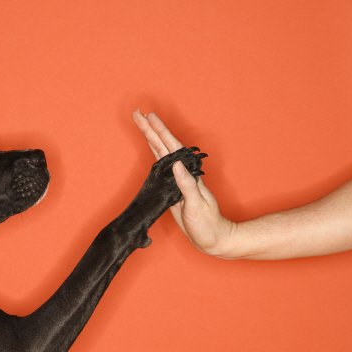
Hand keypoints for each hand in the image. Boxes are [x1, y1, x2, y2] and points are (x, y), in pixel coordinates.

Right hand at [132, 110, 235, 256]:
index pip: (171, 148)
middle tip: (138, 113)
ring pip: (160, 152)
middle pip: (163, 145)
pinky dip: (153, 152)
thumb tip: (176, 165)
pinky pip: (159, 165)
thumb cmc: (208, 224)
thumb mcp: (197, 206)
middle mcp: (182, 173)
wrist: (214, 238)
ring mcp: (176, 179)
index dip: (160, 132)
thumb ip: (187, 185)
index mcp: (188, 174)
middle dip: (150, 129)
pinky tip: (150, 146)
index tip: (149, 117)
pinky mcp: (171, 188)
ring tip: (141, 123)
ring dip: (151, 137)